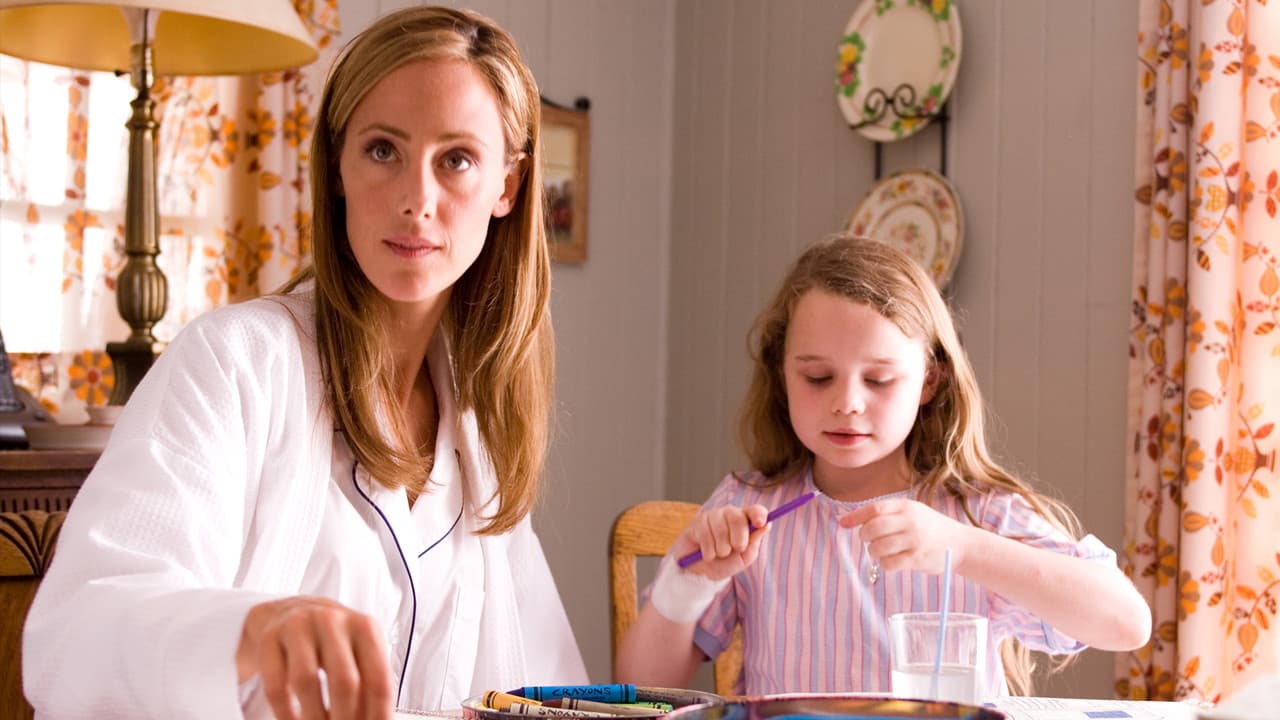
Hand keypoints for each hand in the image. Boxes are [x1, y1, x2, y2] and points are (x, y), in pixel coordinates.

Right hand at [236, 596, 393, 719]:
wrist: (289, 610)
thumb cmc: (332, 638)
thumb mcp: (358, 650)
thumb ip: (369, 681)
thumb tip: (376, 719)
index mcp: (364, 627)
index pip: (378, 676)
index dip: (378, 712)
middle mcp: (332, 621)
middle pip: (344, 681)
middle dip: (346, 719)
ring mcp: (299, 627)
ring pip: (306, 681)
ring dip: (314, 718)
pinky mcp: (270, 638)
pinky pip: (276, 685)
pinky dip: (286, 713)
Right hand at [672, 504, 771, 580]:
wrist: (702, 572)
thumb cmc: (725, 563)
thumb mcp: (744, 558)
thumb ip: (754, 542)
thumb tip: (767, 525)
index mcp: (745, 520)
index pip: (755, 510)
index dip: (758, 514)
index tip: (760, 524)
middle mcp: (729, 514)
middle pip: (737, 518)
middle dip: (738, 538)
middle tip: (736, 549)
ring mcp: (712, 516)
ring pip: (721, 530)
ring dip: (721, 549)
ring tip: (719, 554)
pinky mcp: (697, 522)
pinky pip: (706, 536)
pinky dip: (709, 552)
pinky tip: (707, 554)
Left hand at [839, 498, 968, 575]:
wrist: (961, 544)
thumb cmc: (931, 528)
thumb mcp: (913, 513)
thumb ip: (887, 514)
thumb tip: (851, 520)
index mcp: (907, 507)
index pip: (874, 509)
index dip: (856, 516)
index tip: (843, 523)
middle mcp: (910, 521)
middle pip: (873, 528)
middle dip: (865, 536)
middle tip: (868, 541)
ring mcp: (914, 540)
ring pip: (878, 547)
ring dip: (873, 552)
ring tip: (880, 552)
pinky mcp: (917, 559)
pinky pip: (889, 563)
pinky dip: (885, 564)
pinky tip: (892, 561)